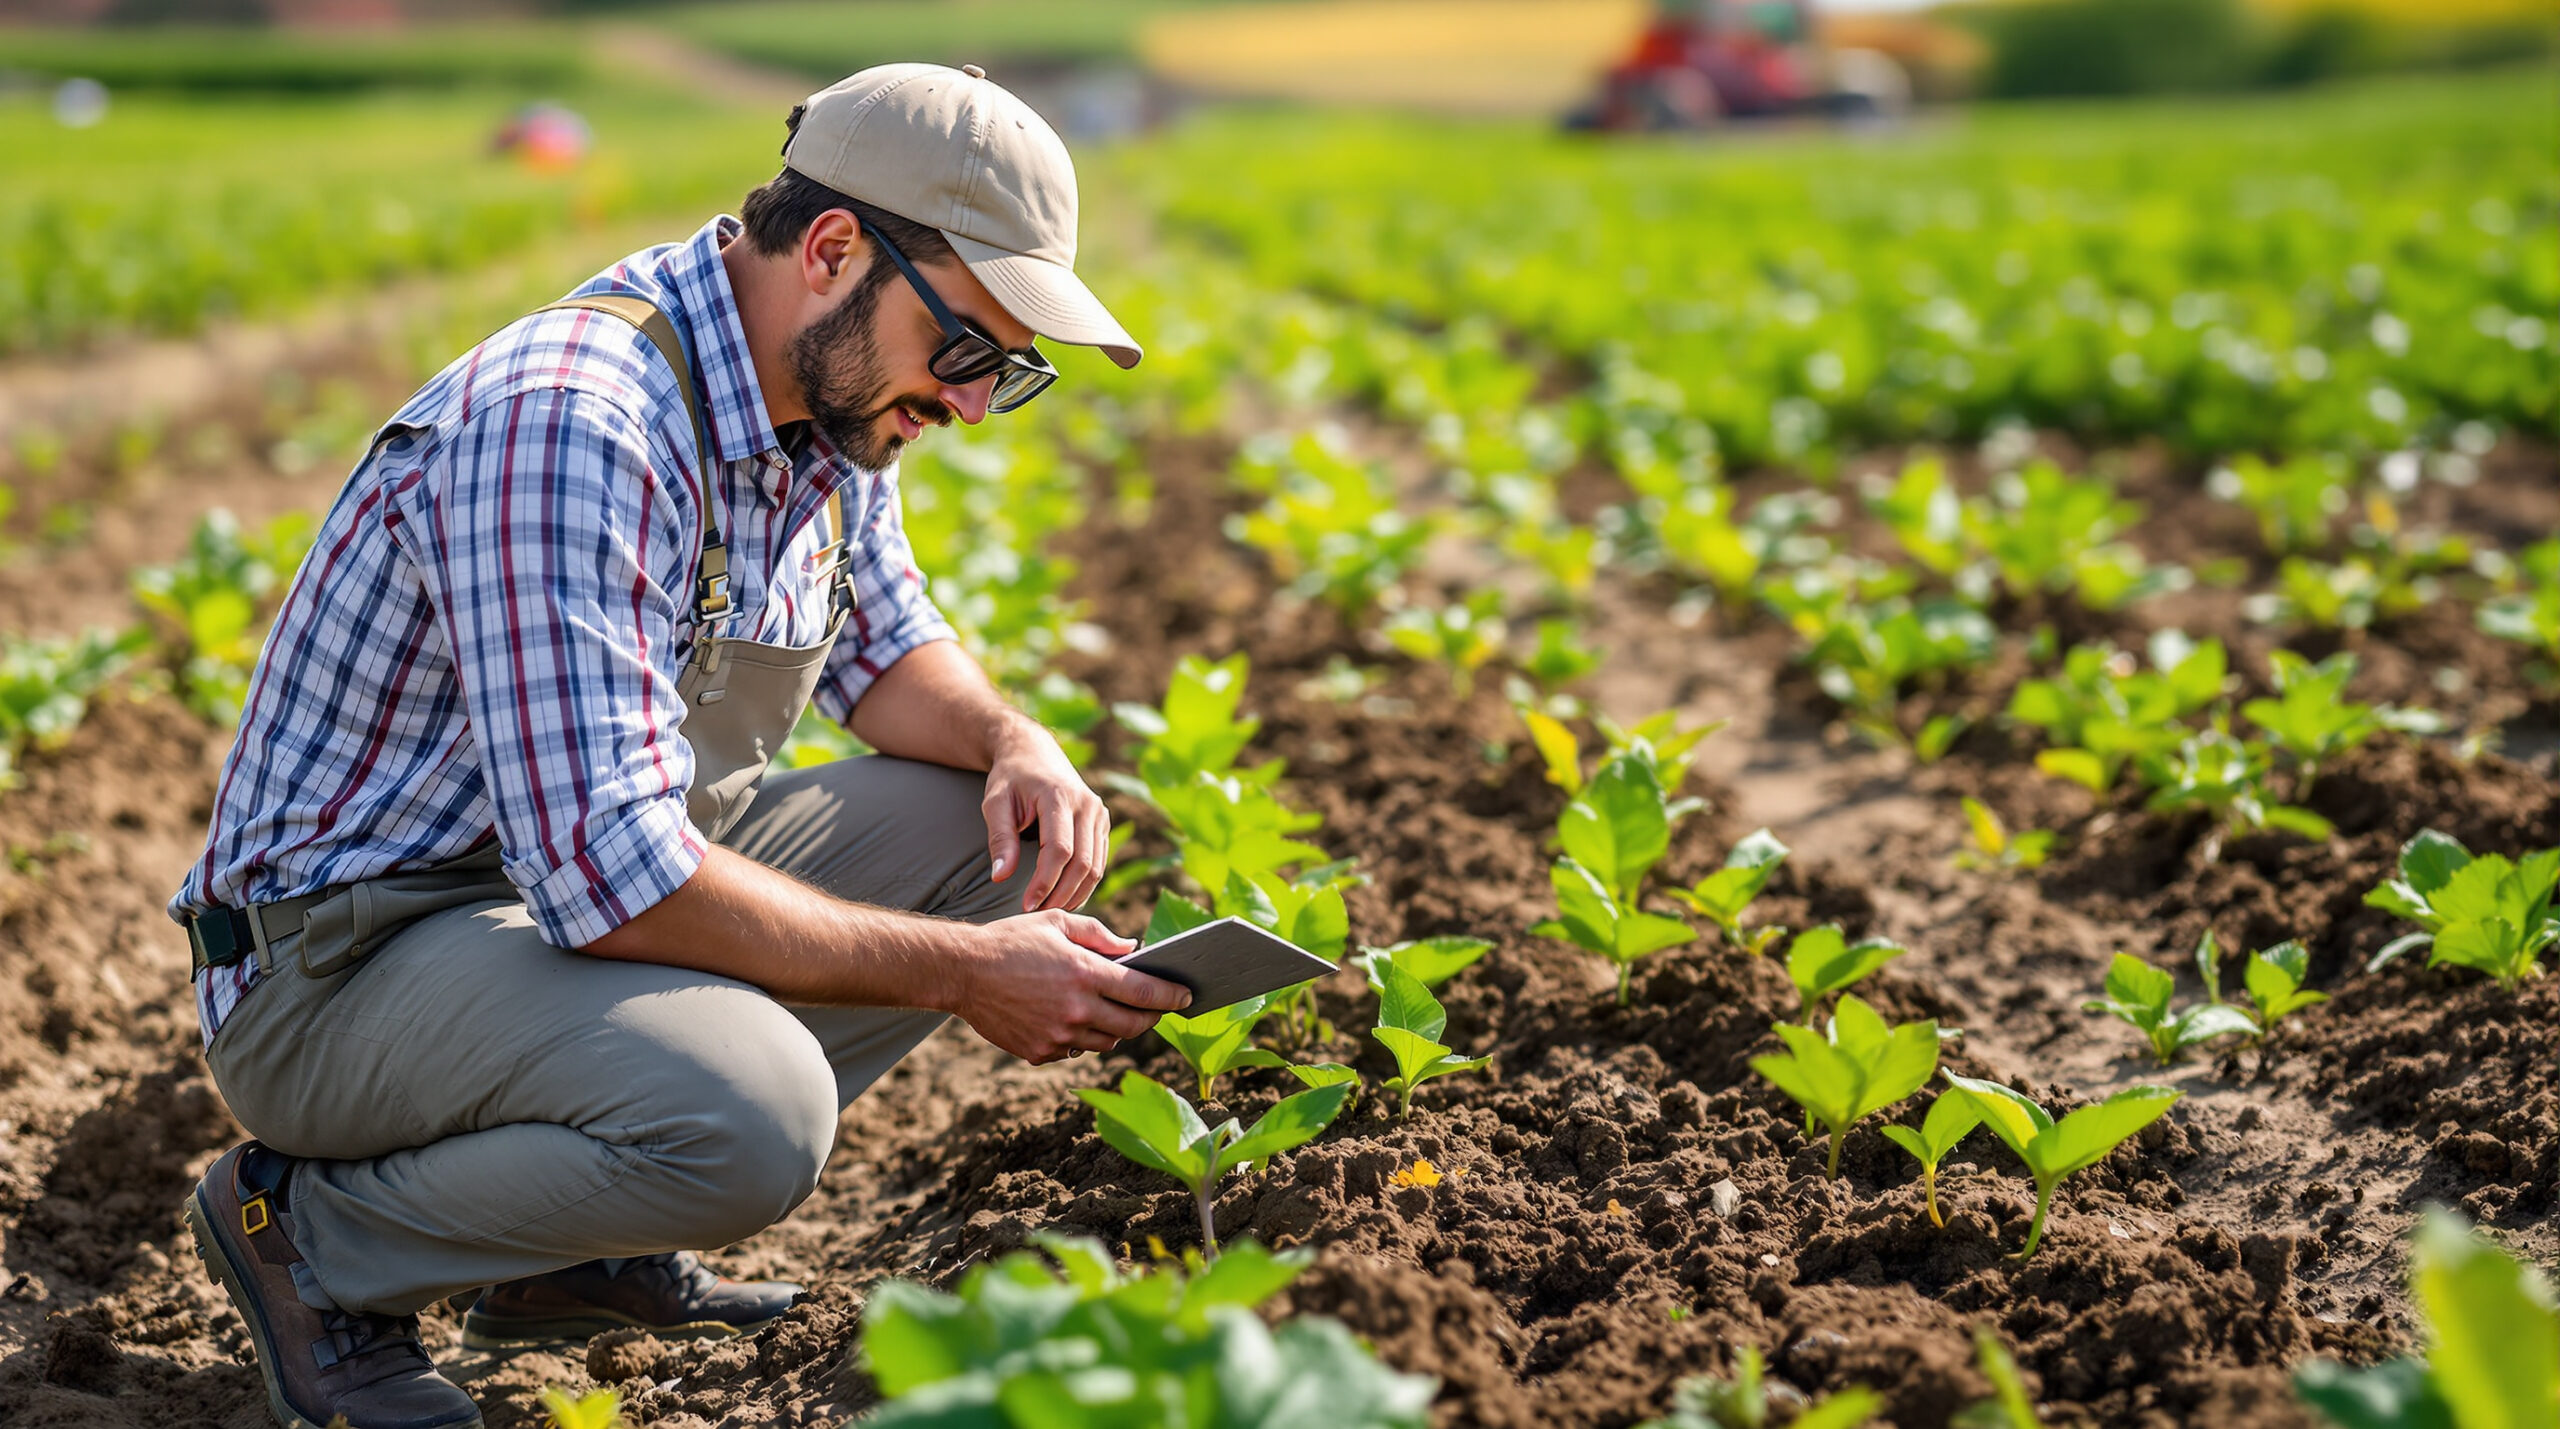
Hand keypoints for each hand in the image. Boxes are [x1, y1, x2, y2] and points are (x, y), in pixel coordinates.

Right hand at [953, 911, 1190, 1063]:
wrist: (961, 971)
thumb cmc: (1011, 940)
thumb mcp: (1056, 922)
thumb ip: (1099, 935)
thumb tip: (1133, 948)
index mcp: (1085, 973)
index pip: (1144, 991)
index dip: (1172, 996)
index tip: (1188, 996)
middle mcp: (1076, 1009)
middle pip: (1133, 1025)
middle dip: (1151, 1018)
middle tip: (1156, 1009)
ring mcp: (1057, 1035)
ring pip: (1106, 1043)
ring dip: (1118, 1031)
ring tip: (1116, 1014)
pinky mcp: (1039, 1052)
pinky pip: (1073, 1051)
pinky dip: (1081, 1039)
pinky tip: (1074, 1021)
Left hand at [981, 716, 1112, 912]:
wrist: (1033, 751)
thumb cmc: (1010, 778)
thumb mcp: (995, 803)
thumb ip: (1000, 839)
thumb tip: (1000, 877)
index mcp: (1059, 796)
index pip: (1059, 850)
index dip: (1044, 882)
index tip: (1026, 904)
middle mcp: (1087, 804)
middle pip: (1082, 863)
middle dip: (1061, 894)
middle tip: (1038, 913)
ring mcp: (1099, 813)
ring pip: (1096, 866)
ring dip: (1076, 893)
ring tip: (1051, 909)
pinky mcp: (1102, 821)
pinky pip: (1099, 860)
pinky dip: (1085, 882)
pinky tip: (1065, 895)